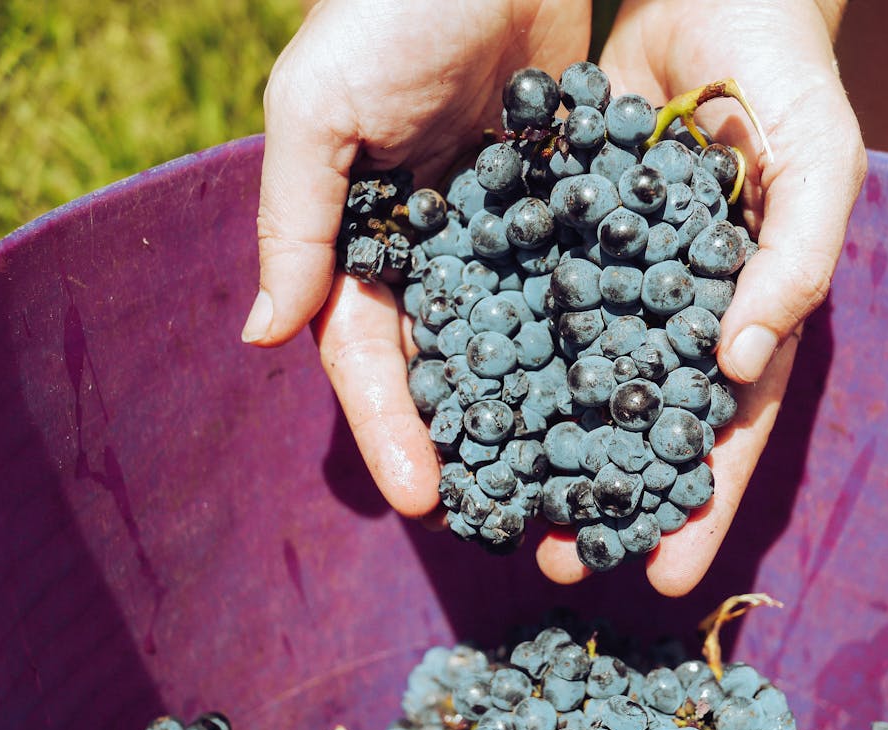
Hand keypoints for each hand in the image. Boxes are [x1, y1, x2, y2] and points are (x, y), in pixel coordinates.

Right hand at [246, 0, 588, 516]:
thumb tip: (262, 333)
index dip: (390, 430)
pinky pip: (578, 287)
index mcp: (363, 240)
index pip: (368, 357)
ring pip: (515, 344)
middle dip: (466, 445)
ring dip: (535, 414)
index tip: (425, 501)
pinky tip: (625, 395)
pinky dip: (592, 340)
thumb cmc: (390, 7)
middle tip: (502, 521)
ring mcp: (501, 235)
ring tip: (571, 484)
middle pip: (445, 369)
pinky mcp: (564, 208)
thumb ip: (295, 218)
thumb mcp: (320, 107)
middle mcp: (431, 250)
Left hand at [535, 0, 866, 594]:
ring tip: (501, 508)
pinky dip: (500, 358)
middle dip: (607, 499)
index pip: (728, 428)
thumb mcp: (819, 159)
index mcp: (747, 313)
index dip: (702, 503)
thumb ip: (798, 257)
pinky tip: (464, 405)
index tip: (667, 575)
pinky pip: (524, 306)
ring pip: (575, 382)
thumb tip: (742, 358)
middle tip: (562, 564)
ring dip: (542, 447)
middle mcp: (676, 313)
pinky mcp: (556, 239)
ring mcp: (613, 281)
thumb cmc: (784, 74)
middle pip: (640, 425)